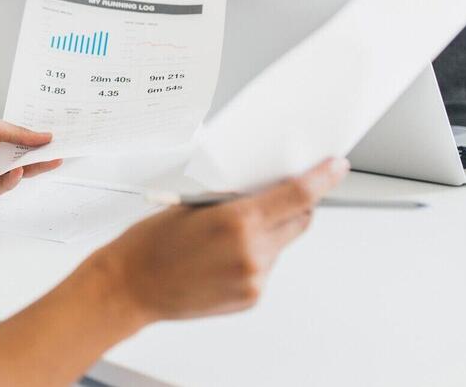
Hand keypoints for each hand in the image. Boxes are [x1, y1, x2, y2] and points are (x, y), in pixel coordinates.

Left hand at [0, 117, 62, 200]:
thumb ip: (18, 133)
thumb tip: (43, 136)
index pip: (26, 140)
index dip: (41, 139)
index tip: (60, 137)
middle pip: (27, 157)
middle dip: (44, 155)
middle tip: (62, 152)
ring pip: (21, 172)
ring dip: (34, 167)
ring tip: (50, 160)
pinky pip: (6, 186)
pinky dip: (13, 180)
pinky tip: (18, 172)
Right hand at [89, 158, 348, 324]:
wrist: (130, 285)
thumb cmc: (149, 244)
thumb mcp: (189, 204)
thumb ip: (233, 199)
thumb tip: (262, 189)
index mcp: (237, 222)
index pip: (298, 195)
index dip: (322, 178)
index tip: (335, 167)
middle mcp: (252, 253)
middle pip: (299, 221)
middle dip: (295, 205)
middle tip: (275, 196)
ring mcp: (253, 279)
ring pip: (282, 245)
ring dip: (268, 233)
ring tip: (225, 236)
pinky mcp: (250, 298)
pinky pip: (266, 267)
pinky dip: (253, 256)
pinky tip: (221, 256)